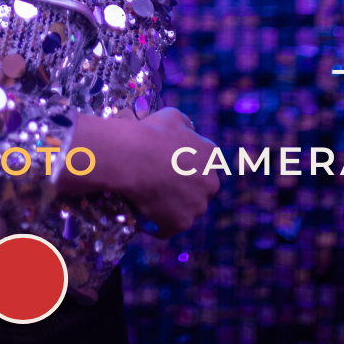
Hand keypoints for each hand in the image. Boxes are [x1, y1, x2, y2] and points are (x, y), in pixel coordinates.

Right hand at [117, 107, 221, 236]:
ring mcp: (197, 206)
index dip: (189, 166)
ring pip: (187, 209)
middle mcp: (210, 183)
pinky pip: (169, 226)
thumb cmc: (151, 133)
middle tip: (161, 184)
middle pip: (200, 189)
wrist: (132, 157)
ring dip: (173, 207)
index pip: (206, 164)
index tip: (174, 166)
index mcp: (211, 156)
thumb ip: (187, 126)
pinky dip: (158, 224)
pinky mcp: (181, 223)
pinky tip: (144, 217)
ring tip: (150, 200)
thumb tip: (190, 131)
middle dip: (186, 188)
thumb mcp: (173, 116)